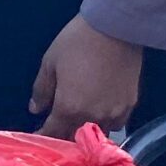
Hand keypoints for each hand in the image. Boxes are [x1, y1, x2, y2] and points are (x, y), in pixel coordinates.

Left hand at [29, 16, 145, 137]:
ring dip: (85, 130)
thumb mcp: (50, 63)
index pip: (53, 132)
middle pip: (75, 136)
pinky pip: (116, 123)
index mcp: (69, 108)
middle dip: (63, 135)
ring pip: (97, 132)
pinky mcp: (131, 105)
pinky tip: (100, 114)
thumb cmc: (77, 42)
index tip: (38, 135)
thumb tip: (35, 110)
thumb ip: (41, 90)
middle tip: (56, 128)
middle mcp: (92, 117)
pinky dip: (105, 122)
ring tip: (78, 123)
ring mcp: (114, 113)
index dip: (44, 135)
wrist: (115, 29)